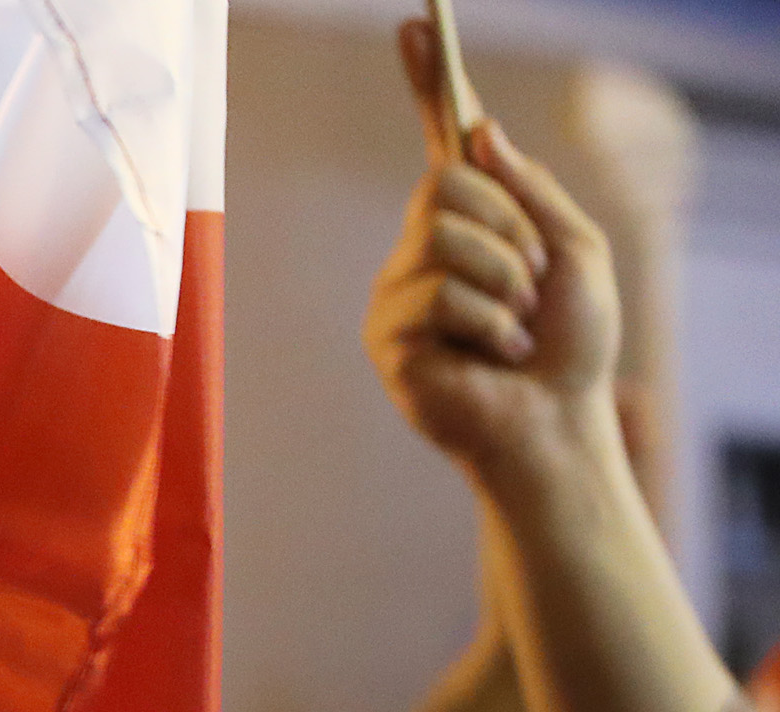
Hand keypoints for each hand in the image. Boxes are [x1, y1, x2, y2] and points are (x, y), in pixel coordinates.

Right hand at [363, 21, 620, 489]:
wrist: (555, 423)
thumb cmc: (570, 346)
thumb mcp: (574, 249)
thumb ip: (529, 189)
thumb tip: (477, 131)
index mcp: (469, 223)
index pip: (440, 144)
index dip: (428, 85)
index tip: (418, 24)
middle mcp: (421, 249)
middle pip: (445, 183)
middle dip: (510, 227)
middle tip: (531, 286)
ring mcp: (397, 293)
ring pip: (443, 235)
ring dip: (505, 280)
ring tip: (514, 328)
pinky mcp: (387, 338)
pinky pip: (435, 291)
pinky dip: (487, 321)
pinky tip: (494, 357)